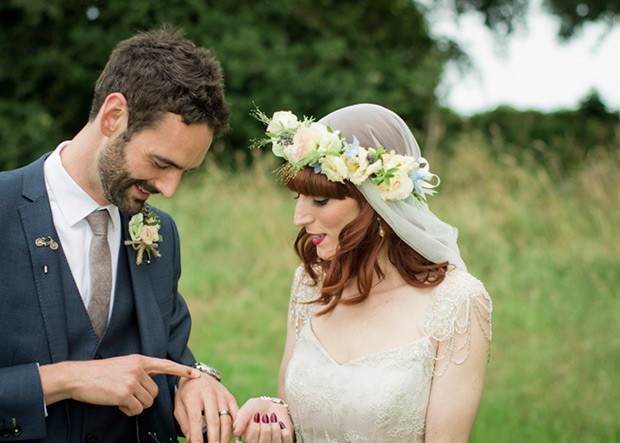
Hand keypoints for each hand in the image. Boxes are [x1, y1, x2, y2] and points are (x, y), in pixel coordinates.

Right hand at [39, 354, 200, 415]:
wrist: (78, 377)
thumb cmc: (100, 374)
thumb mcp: (124, 365)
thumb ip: (140, 370)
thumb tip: (155, 379)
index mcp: (139, 360)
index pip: (165, 365)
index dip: (182, 370)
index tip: (196, 375)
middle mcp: (138, 368)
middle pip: (155, 392)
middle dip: (144, 399)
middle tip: (127, 396)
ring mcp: (131, 381)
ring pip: (147, 402)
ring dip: (135, 406)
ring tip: (120, 398)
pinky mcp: (124, 394)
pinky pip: (136, 410)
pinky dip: (128, 411)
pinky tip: (116, 404)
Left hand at [174, 371, 237, 442]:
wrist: (197, 374)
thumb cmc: (186, 394)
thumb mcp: (179, 407)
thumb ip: (185, 424)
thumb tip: (191, 441)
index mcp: (193, 396)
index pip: (196, 419)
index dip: (197, 435)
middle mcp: (208, 394)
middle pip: (213, 420)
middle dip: (214, 439)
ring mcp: (221, 395)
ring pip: (226, 418)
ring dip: (225, 436)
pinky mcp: (229, 396)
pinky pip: (235, 413)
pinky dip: (237, 426)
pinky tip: (236, 437)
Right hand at [233, 397, 292, 442]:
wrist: (271, 405)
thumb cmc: (256, 408)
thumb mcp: (246, 411)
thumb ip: (240, 421)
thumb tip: (236, 432)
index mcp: (248, 440)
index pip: (251, 442)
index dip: (254, 429)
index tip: (256, 416)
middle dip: (265, 429)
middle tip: (265, 417)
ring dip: (275, 428)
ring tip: (272, 419)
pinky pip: (286, 441)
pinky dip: (284, 431)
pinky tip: (280, 424)